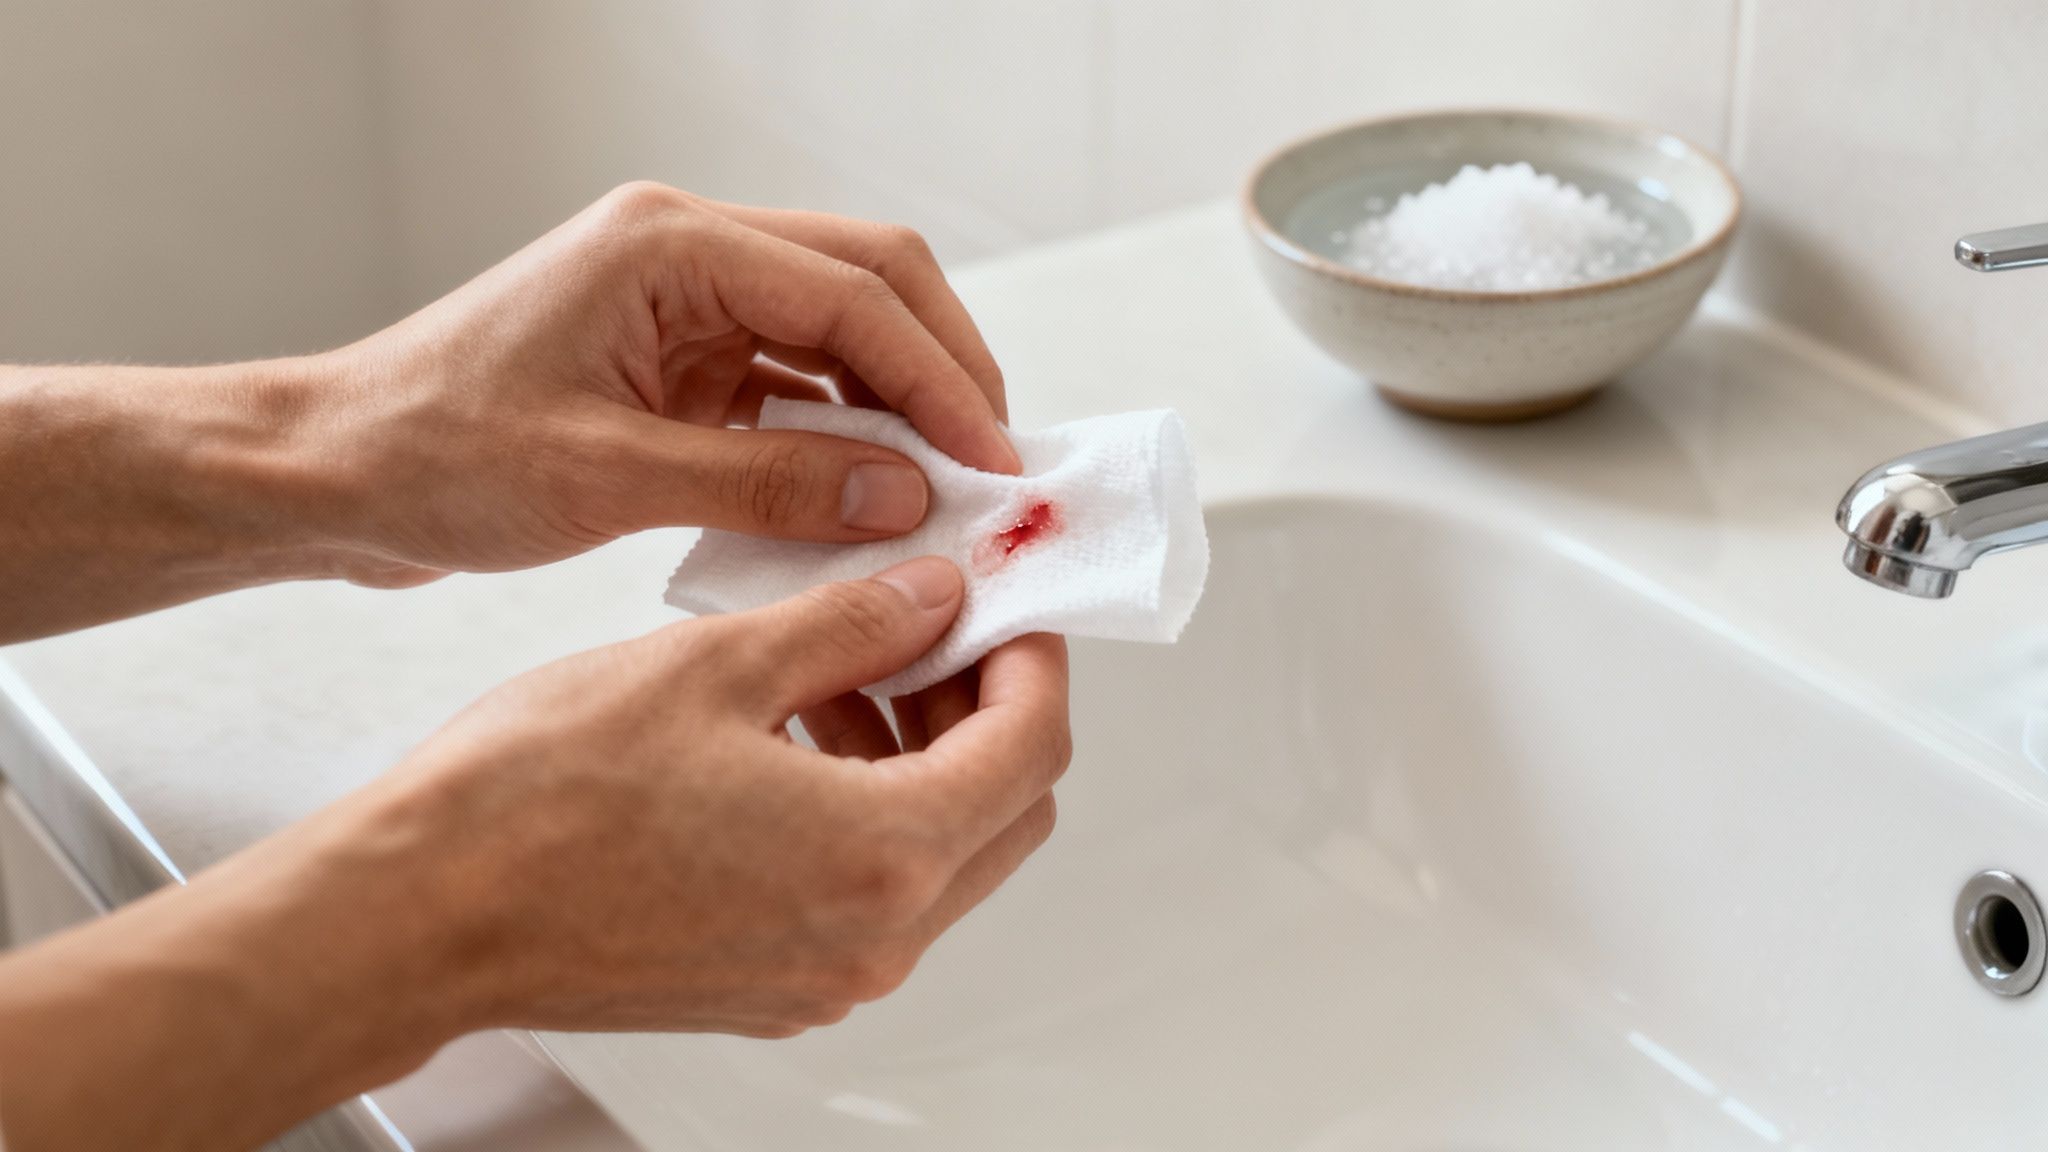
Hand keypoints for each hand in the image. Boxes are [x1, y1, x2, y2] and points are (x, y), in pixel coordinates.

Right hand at [0, 556, 1070, 1149]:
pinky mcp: (772, 985)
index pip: (1031, 745)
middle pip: (1004, 809)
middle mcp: (872, 939)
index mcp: (881, 855)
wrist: (421, 912)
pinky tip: (795, 735)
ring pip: (939, 853)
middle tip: (934, 627)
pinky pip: (867, 891)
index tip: (1002, 603)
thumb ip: (853, 624)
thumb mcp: (718, 665)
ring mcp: (823, 976)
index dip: (1031, 656)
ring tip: (846, 667)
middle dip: (986, 705)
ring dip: (922, 754)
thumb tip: (931, 596)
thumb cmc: (536, 801)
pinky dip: (865, 808)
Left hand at [296, 183, 1020, 586]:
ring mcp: (683, 305)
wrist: (331, 474)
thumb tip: (904, 495)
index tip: (997, 463)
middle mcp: (686, 254)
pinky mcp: (677, 361)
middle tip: (995, 470)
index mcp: (668, 244)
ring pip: (839, 335)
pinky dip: (841, 438)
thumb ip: (770, 481)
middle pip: (868, 285)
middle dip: (942, 373)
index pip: (853, 291)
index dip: (941, 379)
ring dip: (899, 408)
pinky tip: (867, 500)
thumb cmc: (431, 457)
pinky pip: (793, 386)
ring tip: (946, 494)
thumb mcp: (608, 478)